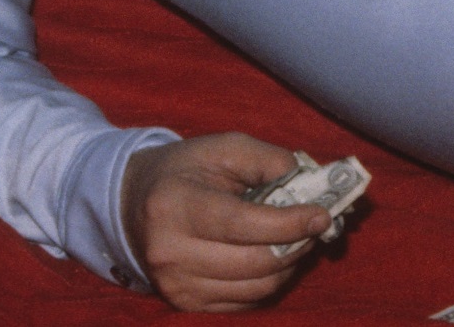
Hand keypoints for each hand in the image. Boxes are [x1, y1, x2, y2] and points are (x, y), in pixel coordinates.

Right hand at [122, 133, 330, 310]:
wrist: (132, 204)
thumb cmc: (185, 171)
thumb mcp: (223, 148)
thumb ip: (267, 160)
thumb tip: (310, 185)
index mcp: (176, 206)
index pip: (243, 224)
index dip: (289, 223)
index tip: (322, 215)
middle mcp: (171, 253)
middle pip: (255, 262)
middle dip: (297, 244)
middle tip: (316, 226)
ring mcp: (176, 285)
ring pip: (256, 288)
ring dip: (289, 265)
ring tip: (298, 239)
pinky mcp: (186, 304)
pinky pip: (246, 303)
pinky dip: (270, 282)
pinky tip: (275, 257)